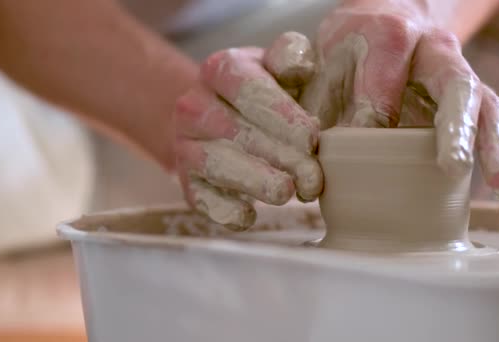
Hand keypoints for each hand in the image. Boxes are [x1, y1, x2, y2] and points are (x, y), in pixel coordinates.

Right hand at [173, 33, 321, 228]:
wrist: (220, 118)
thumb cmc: (264, 92)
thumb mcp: (277, 65)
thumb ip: (291, 55)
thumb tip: (299, 66)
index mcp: (220, 69)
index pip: (248, 89)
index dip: (281, 115)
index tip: (312, 138)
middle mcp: (194, 105)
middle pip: (235, 131)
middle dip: (279, 156)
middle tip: (313, 177)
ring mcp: (185, 145)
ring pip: (216, 164)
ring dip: (253, 182)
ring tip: (285, 193)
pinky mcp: (187, 181)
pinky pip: (201, 198)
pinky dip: (223, 209)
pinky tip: (248, 216)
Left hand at [298, 1, 498, 194]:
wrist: (385, 17)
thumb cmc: (350, 46)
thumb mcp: (326, 61)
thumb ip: (322, 98)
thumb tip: (325, 152)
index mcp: (388, 35)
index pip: (384, 83)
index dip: (372, 118)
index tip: (357, 148)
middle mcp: (433, 48)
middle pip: (452, 84)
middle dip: (455, 127)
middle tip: (452, 165)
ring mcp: (455, 70)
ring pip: (481, 102)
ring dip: (490, 142)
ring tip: (498, 180)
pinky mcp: (466, 92)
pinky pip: (489, 115)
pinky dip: (495, 146)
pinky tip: (497, 179)